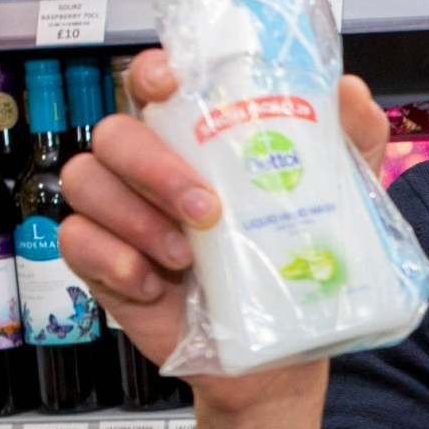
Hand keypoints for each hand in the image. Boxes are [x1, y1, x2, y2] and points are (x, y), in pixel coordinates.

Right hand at [57, 49, 389, 414]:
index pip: (151, 85)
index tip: (168, 85)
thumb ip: (351, 142)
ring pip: (86, 181)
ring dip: (134, 216)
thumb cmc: (297, 264)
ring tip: (187, 255)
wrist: (281, 353)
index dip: (149, 74)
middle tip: (206, 209)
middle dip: (154, 166)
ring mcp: (121, 216)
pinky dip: (114, 260)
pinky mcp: (104, 266)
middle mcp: (149, 171)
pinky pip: (76, 242)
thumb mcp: (340, 200)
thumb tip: (350, 90)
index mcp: (196, 141)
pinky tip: (155, 284)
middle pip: (113, 134)